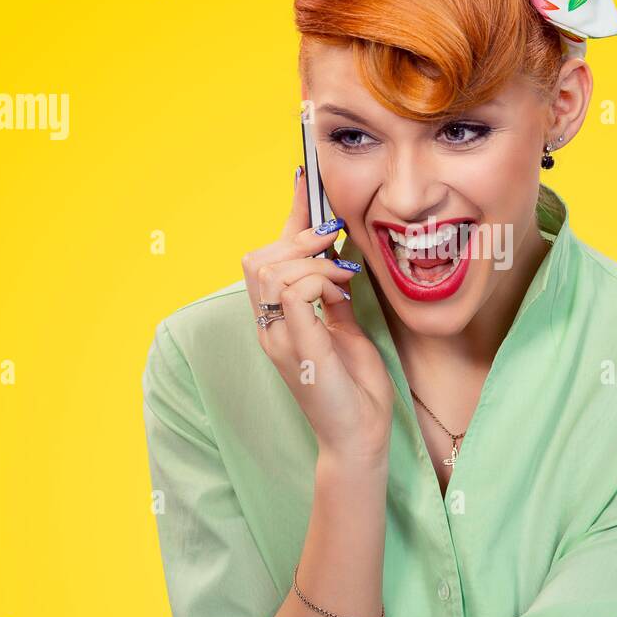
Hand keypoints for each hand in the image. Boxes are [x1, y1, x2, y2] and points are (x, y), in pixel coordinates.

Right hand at [241, 168, 395, 465]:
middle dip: (298, 239)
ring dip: (311, 261)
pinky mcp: (298, 349)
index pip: (271, 256)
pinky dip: (318, 281)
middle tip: (335, 247)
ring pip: (270, 268)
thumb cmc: (354, 392)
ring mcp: (279, 338)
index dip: (288, 214)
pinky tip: (338, 293)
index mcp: (280, 319)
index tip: (304, 178)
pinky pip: (292, 294)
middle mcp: (271, 326)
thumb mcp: (347, 332)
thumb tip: (338, 264)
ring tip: (340, 279)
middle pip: (258, 257)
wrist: (359, 439)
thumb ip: (334, 300)